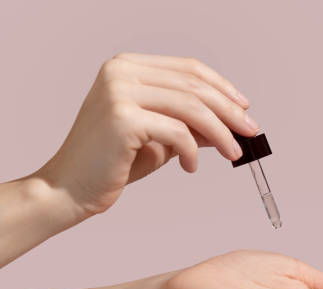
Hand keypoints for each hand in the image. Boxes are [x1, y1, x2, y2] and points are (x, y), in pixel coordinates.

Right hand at [36, 53, 257, 215]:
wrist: (71, 188)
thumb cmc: (114, 162)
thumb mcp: (161, 136)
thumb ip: (192, 123)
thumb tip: (232, 122)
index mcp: (129, 66)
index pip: (189, 68)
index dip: (222, 87)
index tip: (244, 107)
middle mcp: (122, 71)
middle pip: (194, 85)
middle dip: (230, 111)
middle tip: (251, 132)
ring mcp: (119, 91)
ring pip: (191, 107)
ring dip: (220, 133)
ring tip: (233, 153)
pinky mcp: (122, 117)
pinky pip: (177, 133)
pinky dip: (193, 152)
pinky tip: (191, 167)